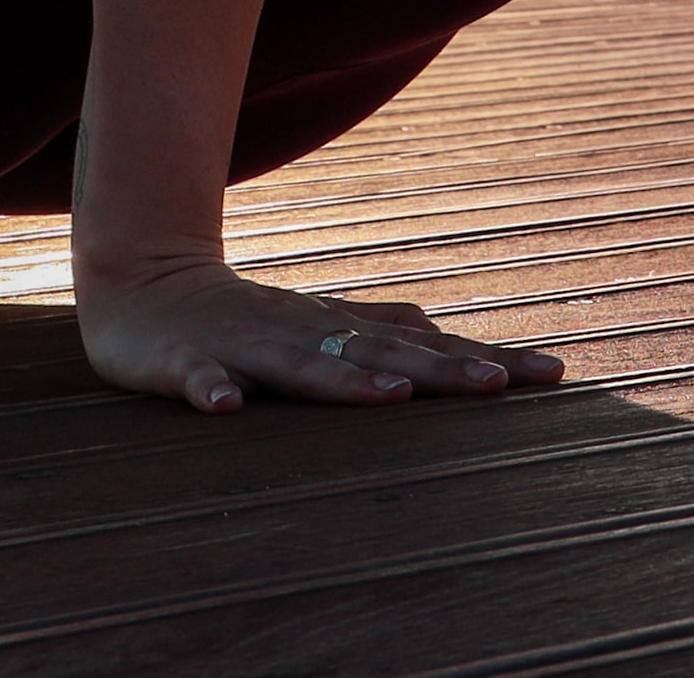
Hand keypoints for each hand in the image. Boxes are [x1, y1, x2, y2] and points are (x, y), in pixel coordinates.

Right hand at [75, 253, 568, 413]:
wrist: (139, 284)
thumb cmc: (239, 315)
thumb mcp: (313, 321)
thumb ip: (371, 325)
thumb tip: (435, 325)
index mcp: (336, 331)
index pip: (425, 349)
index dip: (485, 361)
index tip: (554, 376)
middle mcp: (303, 335)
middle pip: (380, 356)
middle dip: (438, 373)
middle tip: (498, 387)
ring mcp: (244, 347)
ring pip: (300, 367)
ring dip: (344, 382)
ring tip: (392, 398)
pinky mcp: (185, 361)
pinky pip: (199, 379)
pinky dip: (211, 392)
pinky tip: (226, 410)